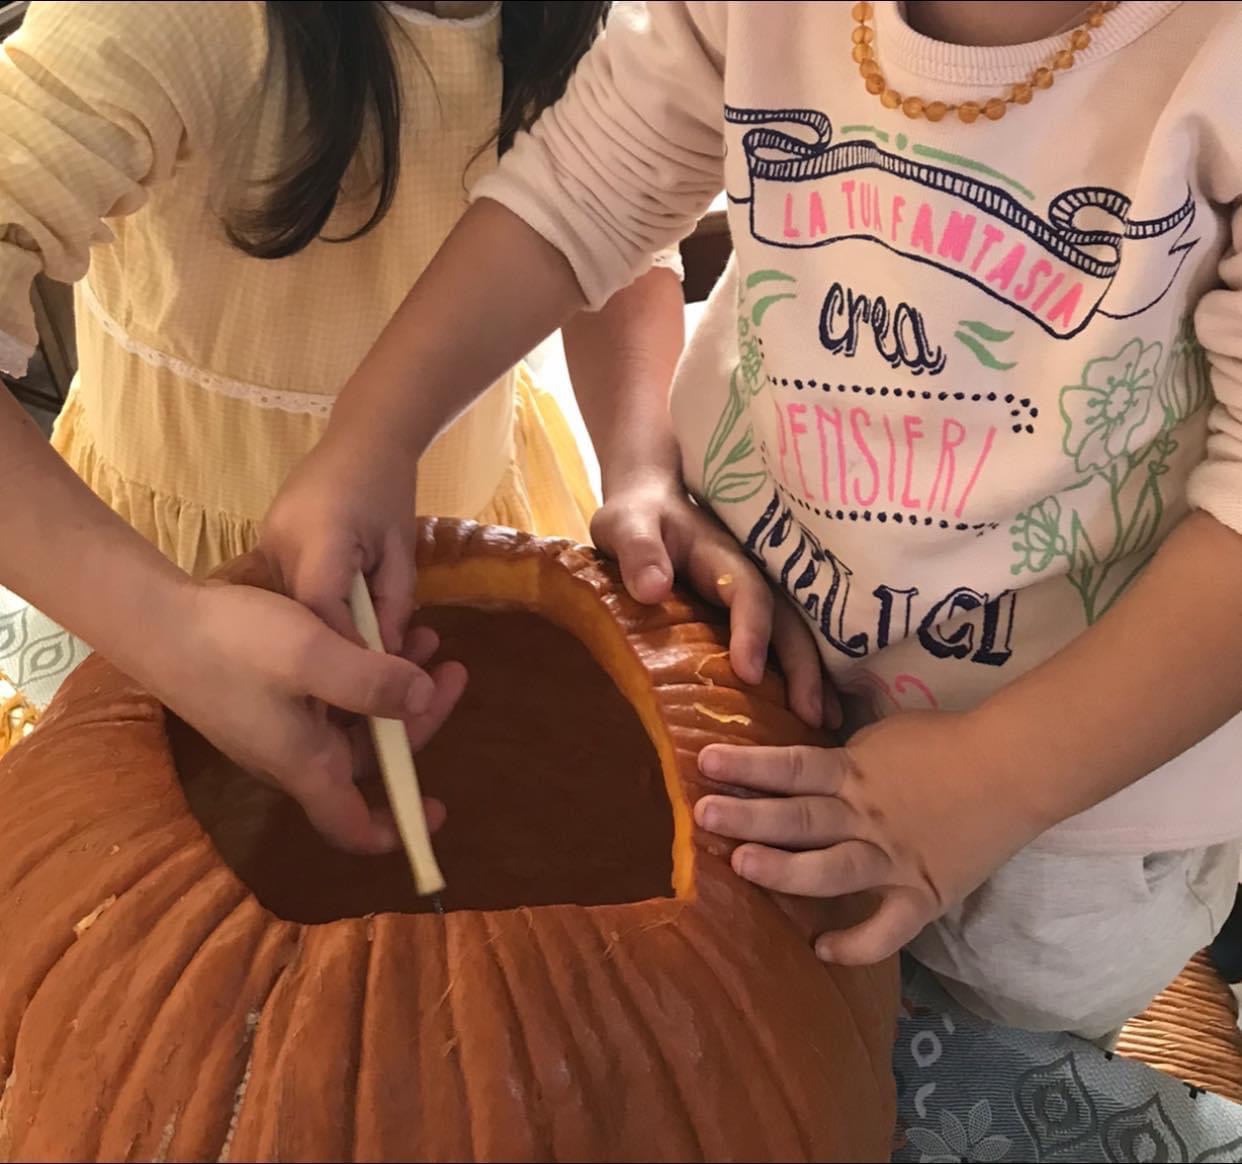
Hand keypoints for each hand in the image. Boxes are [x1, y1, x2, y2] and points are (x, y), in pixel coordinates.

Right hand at [147, 579, 464, 852]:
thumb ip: (371, 681)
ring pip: (357, 720)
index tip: (437, 813)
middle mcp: (296, 756)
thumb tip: (425, 699)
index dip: (397, 828)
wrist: (157, 620)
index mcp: (306, 764)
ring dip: (396, 685)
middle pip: (372, 759)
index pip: (352, 825)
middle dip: (418, 719)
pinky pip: (334, 697)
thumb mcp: (312, 655)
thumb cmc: (233, 644)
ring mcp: (282, 726)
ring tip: (425, 637)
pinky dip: (366, 671)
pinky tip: (381, 630)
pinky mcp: (272, 698)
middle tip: (451, 669)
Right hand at [260, 428, 417, 652]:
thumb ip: (393, 605)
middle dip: (338, 650)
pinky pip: (285, 598)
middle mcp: (279, 543)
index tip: (380, 671)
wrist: (359, 441)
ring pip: (289, 614)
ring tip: (364, 646)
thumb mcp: (401, 551)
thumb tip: (385, 661)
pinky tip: (341, 625)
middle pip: (300, 618)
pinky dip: (313, 618)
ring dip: (324, 636)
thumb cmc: (389, 490)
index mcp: (319, 535)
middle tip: (376, 670)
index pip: (323, 608)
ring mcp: (264, 545)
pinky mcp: (262, 550)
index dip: (350, 646)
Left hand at [591, 470, 837, 728]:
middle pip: (788, 622)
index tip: (749, 672)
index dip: (752, 630)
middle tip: (812, 718)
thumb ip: (637, 551)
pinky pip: (780, 646)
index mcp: (721, 557)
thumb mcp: (625, 525)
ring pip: (793, 638)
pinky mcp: (750, 616)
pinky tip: (808, 719)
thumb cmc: (636, 517)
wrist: (651, 503)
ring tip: (824, 726)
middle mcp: (750, 578)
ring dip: (812, 679)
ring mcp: (755, 597)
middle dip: (803, 668)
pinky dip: (798, 679)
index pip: (747, 592)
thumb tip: (653, 588)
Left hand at [693, 710, 1049, 963]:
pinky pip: (886, 930)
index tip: (705, 763)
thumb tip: (795, 748)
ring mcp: (892, 860)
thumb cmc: (944, 742)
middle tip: (703, 815)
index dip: (748, 765)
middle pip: (799, 817)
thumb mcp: (882, 732)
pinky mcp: (920, 895)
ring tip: (743, 865)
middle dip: (748, 816)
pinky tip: (820, 949)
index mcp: (855, 771)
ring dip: (785, 870)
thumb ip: (839, 748)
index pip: (792, 765)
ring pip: (831, 869)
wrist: (1015, 769)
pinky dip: (856, 945)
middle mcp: (866, 817)